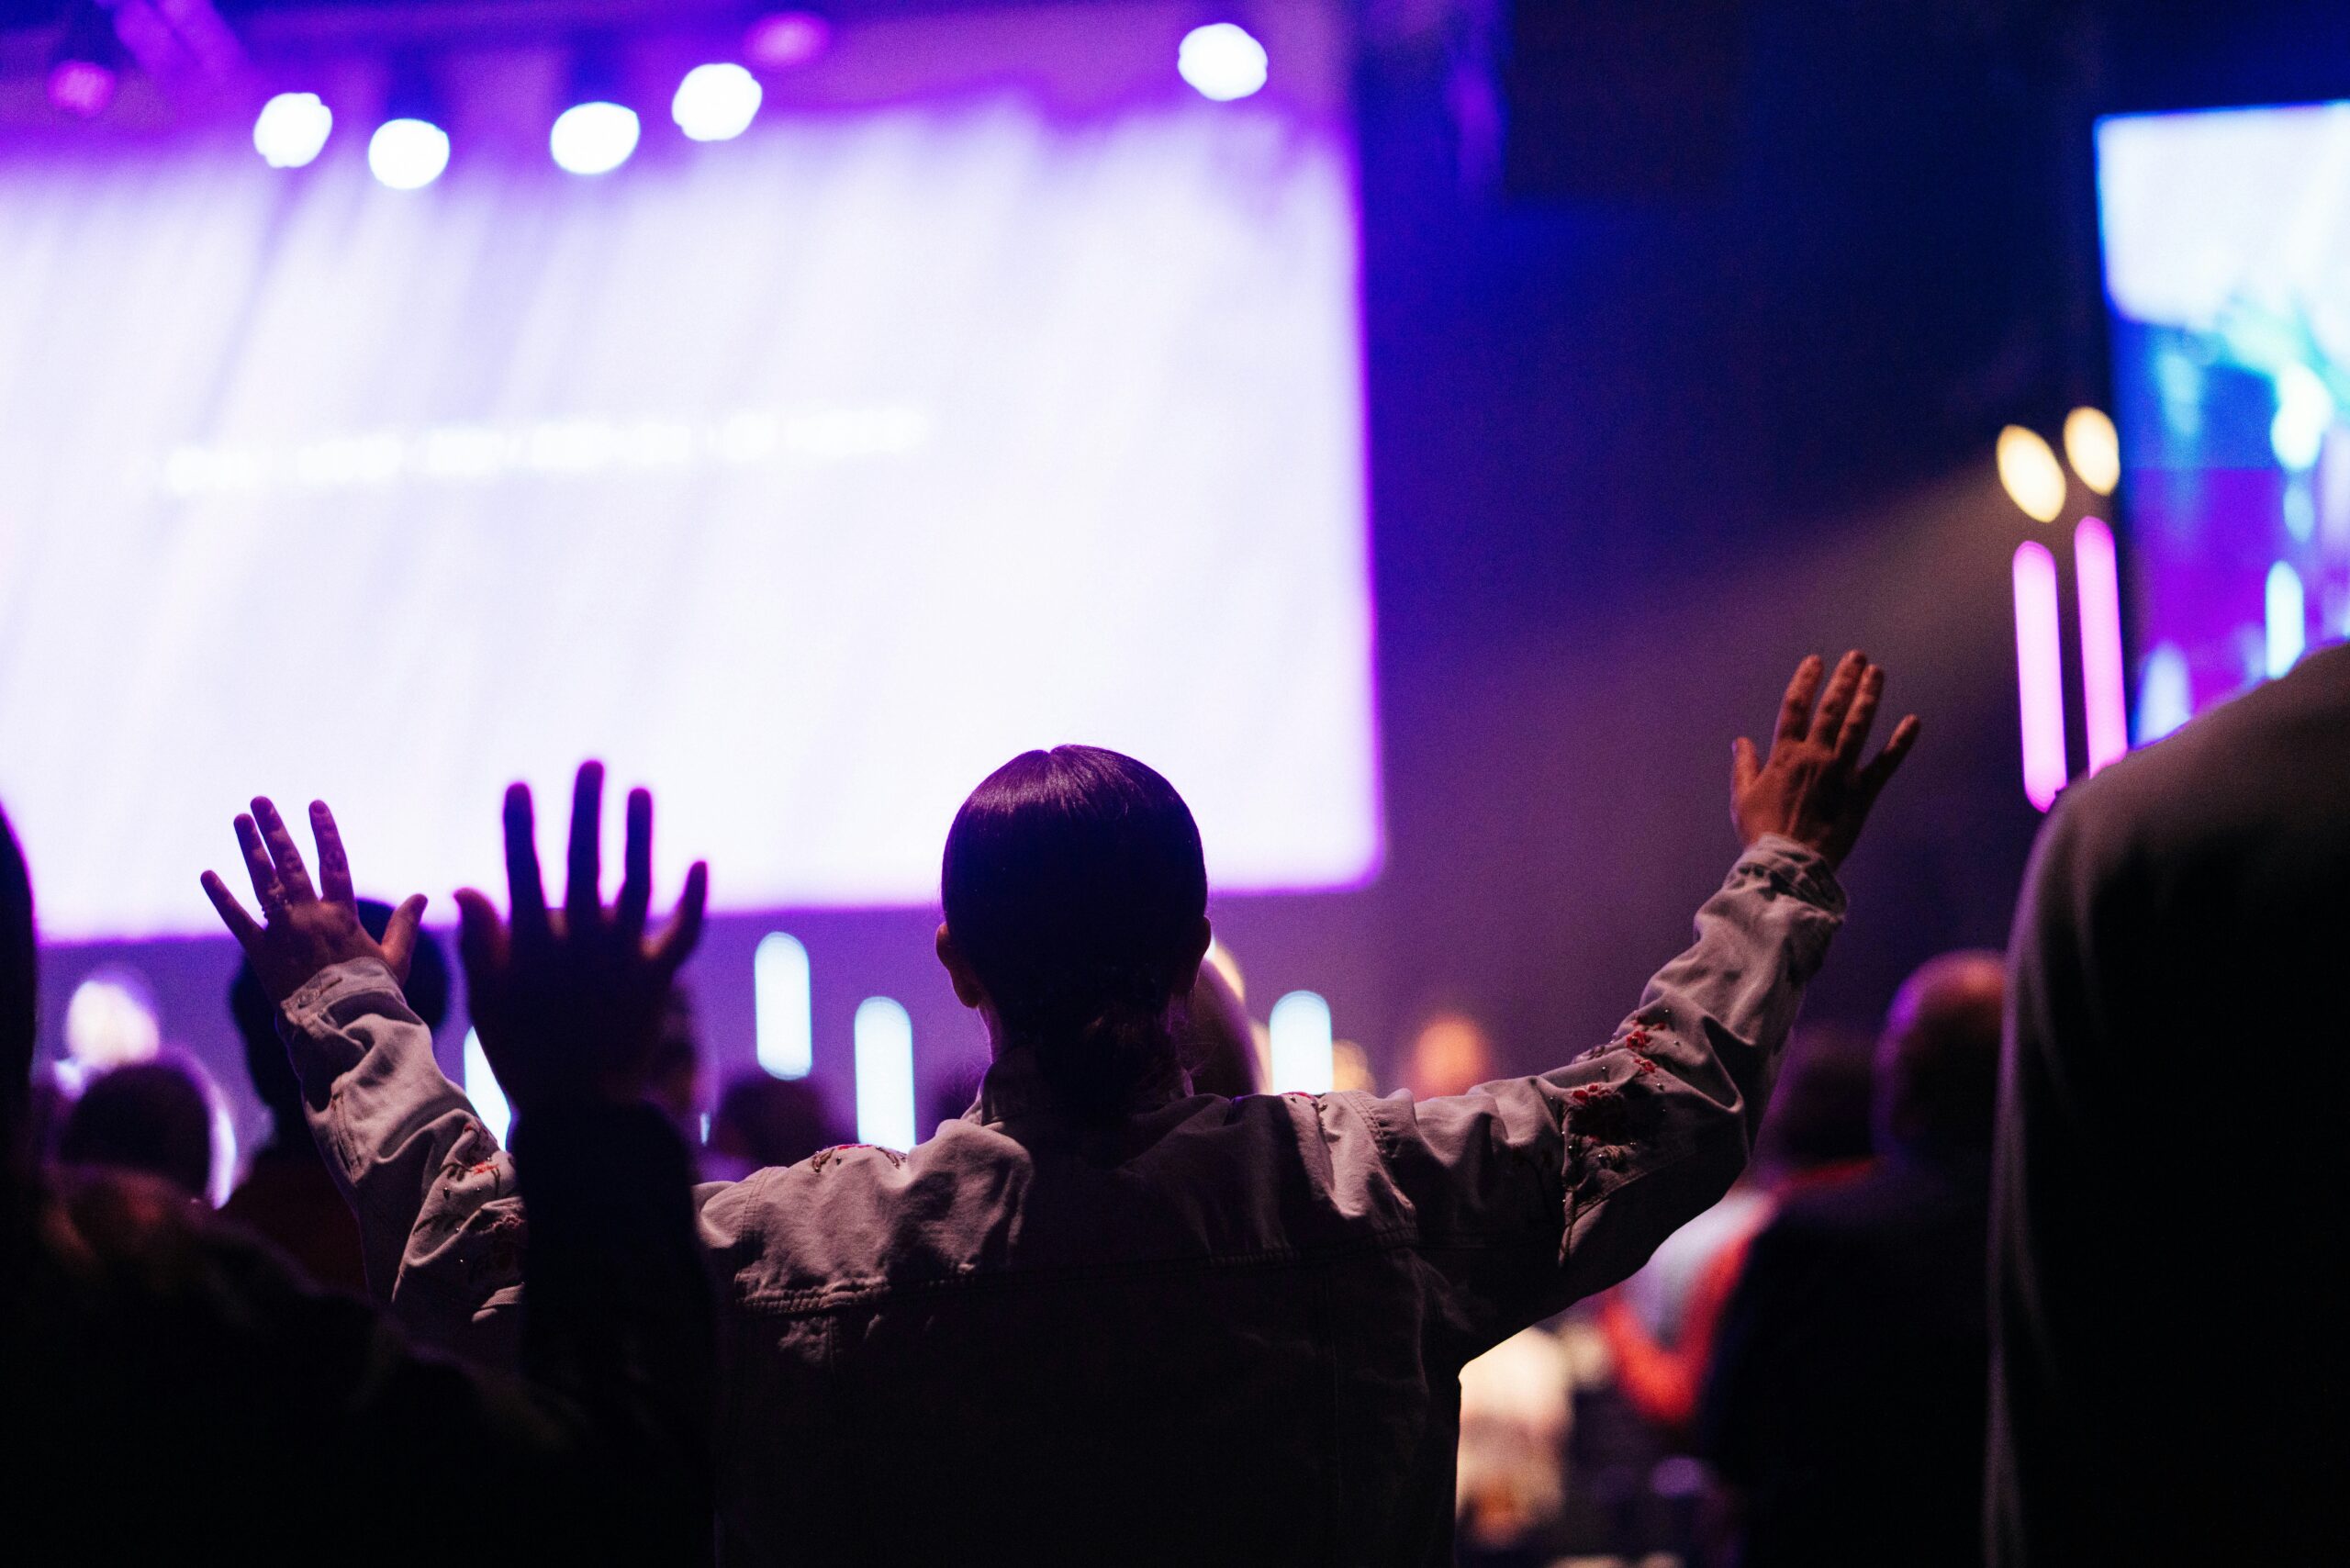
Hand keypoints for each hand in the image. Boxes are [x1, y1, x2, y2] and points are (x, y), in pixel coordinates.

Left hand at [203, 799, 426, 1003]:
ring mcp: (283, 932)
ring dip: (250, 849)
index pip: (334, 862)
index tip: (314, 805)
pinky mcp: (260, 953)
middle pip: (290, 863)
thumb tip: (422, 896)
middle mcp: (310, 916)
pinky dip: (222, 897)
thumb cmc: (373, 994)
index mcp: (343, 914)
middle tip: (260, 801)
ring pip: (263, 882)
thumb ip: (404, 925)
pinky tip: (208, 874)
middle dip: (275, 829)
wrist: (341, 1027)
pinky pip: (237, 920)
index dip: (325, 832)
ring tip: (239, 820)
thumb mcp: (396, 958)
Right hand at [453, 762, 707, 1116]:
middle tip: (592, 763)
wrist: (578, 1112)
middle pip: (582, 861)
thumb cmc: (522, 1057)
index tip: (519, 784)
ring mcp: (620, 959)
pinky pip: (683, 933)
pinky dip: (693, 898)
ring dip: (638, 835)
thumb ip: (479, 942)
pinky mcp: (658, 979)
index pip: (521, 870)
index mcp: (529, 946)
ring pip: (634, 884)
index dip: (520, 825)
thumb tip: (467, 885)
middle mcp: (577, 943)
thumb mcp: (486, 1002)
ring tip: (639, 791)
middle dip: (585, 809)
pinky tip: (699, 860)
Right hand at [1732, 651, 1919, 867]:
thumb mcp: (1742, 798)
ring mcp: (1841, 773)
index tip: (1816, 661)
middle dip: (1845, 679)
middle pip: (1832, 708)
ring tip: (1877, 674)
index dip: (1806, 681)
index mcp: (1785, 755)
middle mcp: (1815, 756)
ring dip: (1869, 697)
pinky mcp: (1862, 794)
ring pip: (1858, 726)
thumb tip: (1740, 741)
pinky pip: (1885, 764)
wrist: (1788, 863)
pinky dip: (1901, 742)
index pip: (1795, 707)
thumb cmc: (1761, 833)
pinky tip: (1913, 722)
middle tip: (1857, 657)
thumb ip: (1743, 766)